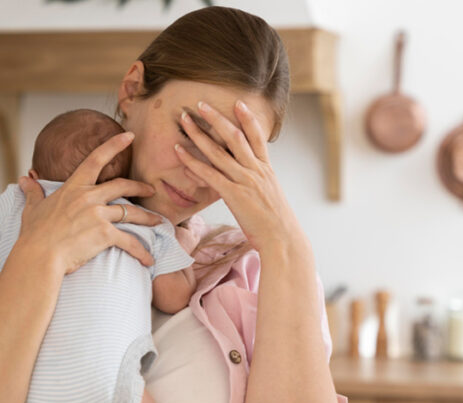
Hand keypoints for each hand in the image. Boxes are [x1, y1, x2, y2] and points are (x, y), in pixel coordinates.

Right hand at [12, 132, 162, 274]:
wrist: (38, 256)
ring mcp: (98, 214)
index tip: (130, 135)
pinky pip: (130, 241)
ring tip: (158, 222)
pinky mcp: (105, 234)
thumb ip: (33, 192)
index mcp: (74, 187)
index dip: (114, 145)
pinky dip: (141, 251)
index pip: (96, 159)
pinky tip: (149, 260)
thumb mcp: (32, 209)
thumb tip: (23, 180)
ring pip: (131, 213)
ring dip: (148, 218)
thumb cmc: (34, 235)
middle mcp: (89, 197)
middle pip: (123, 186)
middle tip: (152, 190)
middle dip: (140, 187)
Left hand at [173, 100, 307, 252]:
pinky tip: (180, 151)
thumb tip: (248, 176)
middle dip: (217, 118)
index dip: (248, 118)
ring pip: (219, 151)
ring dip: (199, 133)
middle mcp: (256, 171)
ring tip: (185, 119)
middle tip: (201, 104)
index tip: (238, 103)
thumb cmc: (276, 222)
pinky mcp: (234, 195)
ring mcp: (245, 181)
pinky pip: (209, 174)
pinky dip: (193, 161)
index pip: (257, 137)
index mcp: (266, 169)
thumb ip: (258, 182)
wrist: (283, 239)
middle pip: (234, 137)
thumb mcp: (270, 195)